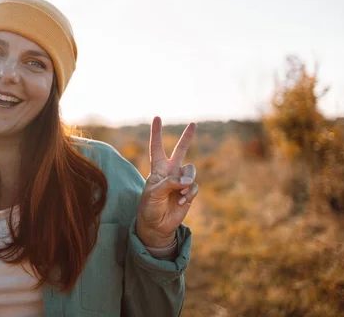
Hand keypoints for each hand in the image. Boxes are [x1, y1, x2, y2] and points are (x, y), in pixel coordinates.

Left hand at [136, 116, 198, 247]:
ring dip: (187, 180)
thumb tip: (187, 180)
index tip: (157, 118)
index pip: (156, 147)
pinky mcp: (189, 192)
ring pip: (191, 170)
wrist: (156, 225)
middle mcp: (170, 172)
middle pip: (180, 151)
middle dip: (187, 138)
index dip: (156, 133)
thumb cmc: (149, 208)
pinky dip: (188, 193)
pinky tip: (180, 201)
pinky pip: (194, 187)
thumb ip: (169, 183)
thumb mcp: (153, 193)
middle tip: (193, 123)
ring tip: (179, 192)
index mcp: (157, 169)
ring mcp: (181, 181)